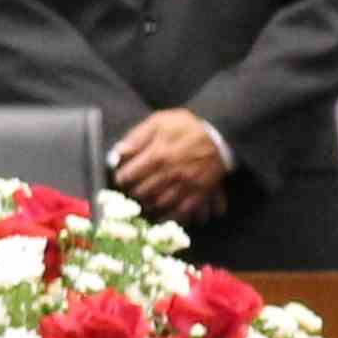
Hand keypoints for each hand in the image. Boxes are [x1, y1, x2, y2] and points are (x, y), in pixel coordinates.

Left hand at [109, 107, 229, 221]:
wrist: (219, 133)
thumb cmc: (187, 126)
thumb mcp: (159, 122)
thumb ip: (137, 137)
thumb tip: (118, 152)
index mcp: (158, 155)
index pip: (130, 175)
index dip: (122, 178)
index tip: (122, 177)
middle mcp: (170, 173)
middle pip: (142, 192)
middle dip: (133, 192)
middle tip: (131, 190)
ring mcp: (186, 185)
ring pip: (159, 203)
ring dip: (147, 204)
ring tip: (144, 200)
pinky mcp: (200, 193)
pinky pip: (182, 211)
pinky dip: (169, 216)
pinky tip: (161, 214)